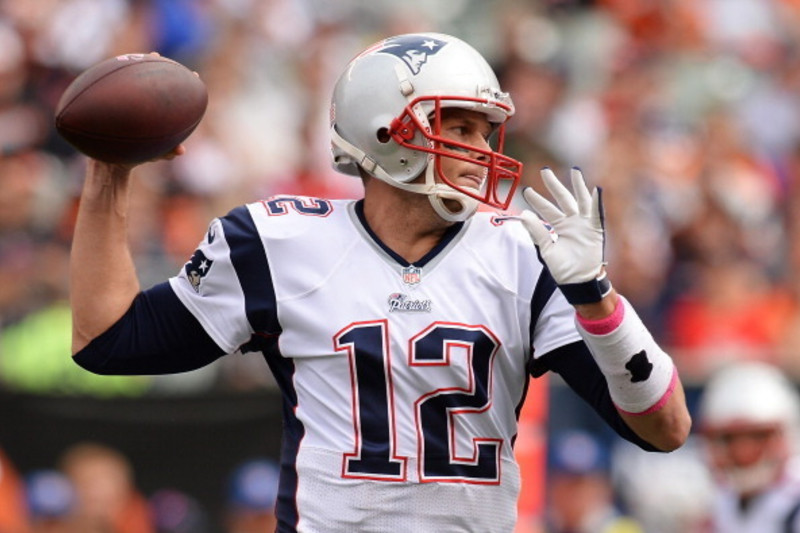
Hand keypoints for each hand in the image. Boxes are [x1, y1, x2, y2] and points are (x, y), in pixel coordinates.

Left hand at [520, 167, 608, 303]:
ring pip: (581, 201)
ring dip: (578, 186)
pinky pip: (597, 214)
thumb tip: (523, 214)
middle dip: (554, 185)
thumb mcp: (546, 249)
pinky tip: (595, 189)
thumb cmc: (563, 268)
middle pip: (562, 199)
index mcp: (558, 226)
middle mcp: (571, 221)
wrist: (578, 281)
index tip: (527, 190)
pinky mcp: (596, 230)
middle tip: (545, 170)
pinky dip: (597, 202)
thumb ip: (536, 231)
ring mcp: (584, 224)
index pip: (546, 209)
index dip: (537, 200)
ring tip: (574, 171)